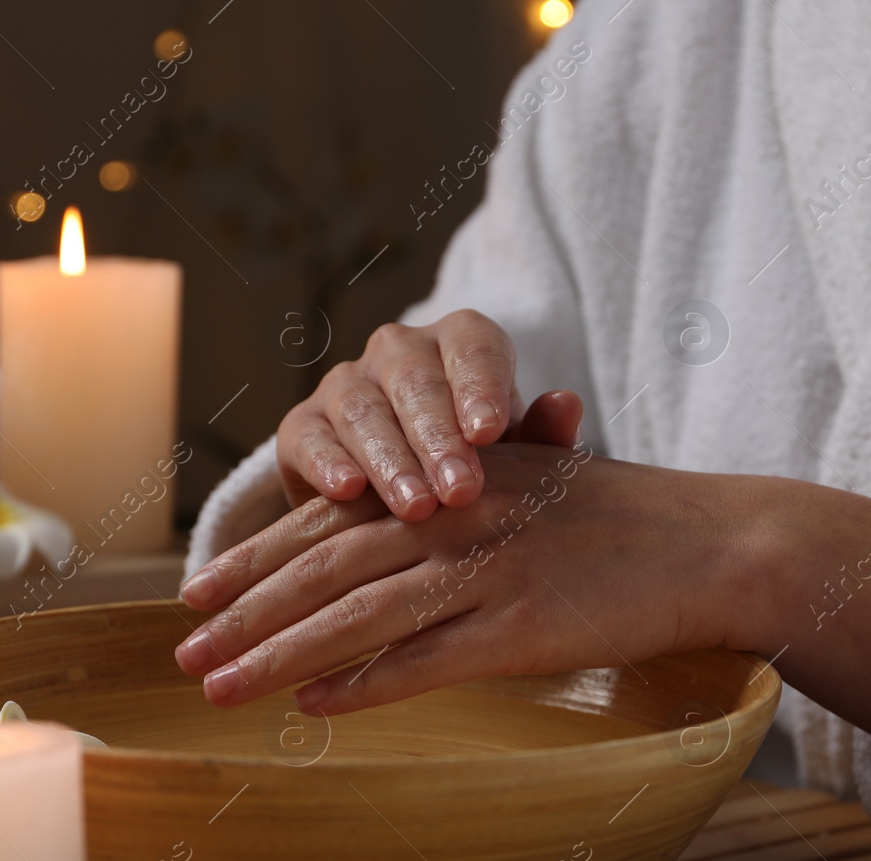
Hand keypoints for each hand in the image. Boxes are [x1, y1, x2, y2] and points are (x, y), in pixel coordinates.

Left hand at [178, 442, 870, 773]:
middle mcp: (456, 517)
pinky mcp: (524, 626)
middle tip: (182, 649)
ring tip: (218, 684)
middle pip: (327, 566)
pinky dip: (365, 684)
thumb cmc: (624, 521)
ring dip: (279, 651)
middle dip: (246, 608)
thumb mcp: (528, 491)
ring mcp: (488, 570)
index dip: (257, 555)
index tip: (199, 590)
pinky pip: (427, 659)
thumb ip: (456, 512)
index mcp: (450, 482)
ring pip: (359, 613)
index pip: (332, 518)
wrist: (714, 541)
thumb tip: (392, 553)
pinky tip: (313, 706)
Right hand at [276, 309, 581, 520]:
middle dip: (438, 438)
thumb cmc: (481, 471)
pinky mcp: (303, 427)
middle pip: (416, 381)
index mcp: (461, 344)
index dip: (481, 385)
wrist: (405, 507)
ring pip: (363, 410)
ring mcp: (346, 384)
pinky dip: (327, 463)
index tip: (491, 433)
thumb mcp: (520, 460)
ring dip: (390, 459)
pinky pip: (310, 437)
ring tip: (415, 506)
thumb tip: (567, 405)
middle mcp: (399, 351)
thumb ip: (544, 438)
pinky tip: (349, 491)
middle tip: (460, 490)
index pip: (473, 347)